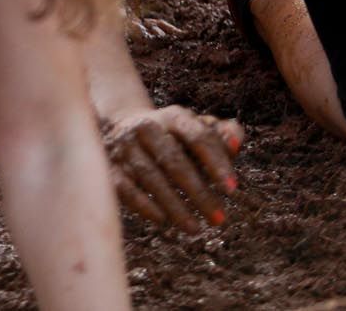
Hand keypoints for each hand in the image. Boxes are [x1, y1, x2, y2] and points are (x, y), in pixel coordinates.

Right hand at [103, 105, 242, 232]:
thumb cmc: (172, 137)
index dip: (217, 162)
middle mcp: (146, 127)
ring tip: (195, 228)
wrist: (122, 128)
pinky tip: (162, 220)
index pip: (198, 137)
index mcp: (173, 117)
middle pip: (174, 161)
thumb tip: (236, 142)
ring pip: (150, 176)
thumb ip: (220, 135)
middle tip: (219, 219)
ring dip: (174, 205)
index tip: (232, 189)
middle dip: (199, 193)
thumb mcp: (196, 130)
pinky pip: (124, 187)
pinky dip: (142, 204)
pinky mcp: (108, 164)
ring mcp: (124, 145)